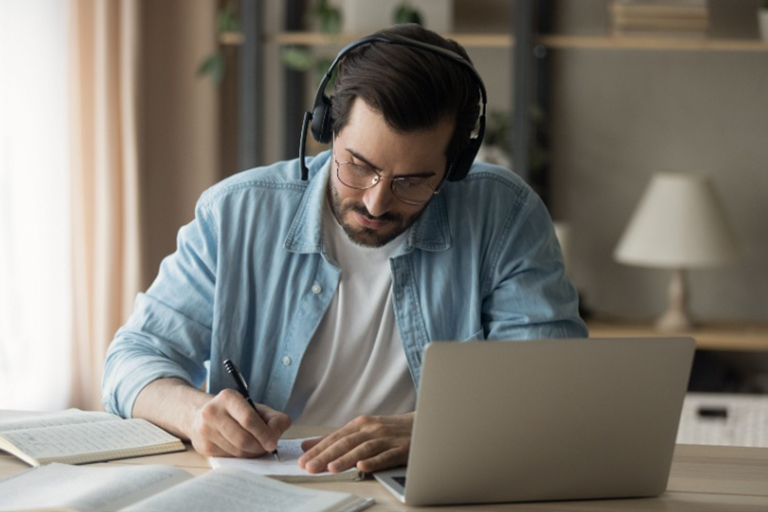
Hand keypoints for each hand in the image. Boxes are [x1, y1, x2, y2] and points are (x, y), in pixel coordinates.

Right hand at [188, 388, 290, 457]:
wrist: (200, 415)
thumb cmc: (235, 411)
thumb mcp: (255, 407)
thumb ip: (273, 418)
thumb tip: (276, 435)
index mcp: (228, 398)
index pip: (249, 419)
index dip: (264, 434)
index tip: (273, 443)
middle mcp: (212, 413)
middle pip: (243, 439)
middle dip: (259, 447)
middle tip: (267, 448)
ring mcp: (206, 431)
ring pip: (237, 451)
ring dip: (252, 453)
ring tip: (257, 447)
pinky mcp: (203, 447)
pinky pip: (229, 458)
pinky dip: (241, 456)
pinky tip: (243, 449)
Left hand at [297, 412, 412, 473]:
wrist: (423, 424)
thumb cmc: (389, 430)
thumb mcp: (362, 430)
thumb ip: (336, 439)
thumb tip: (307, 445)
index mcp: (360, 424)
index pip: (335, 437)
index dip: (318, 449)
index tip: (302, 460)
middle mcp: (372, 429)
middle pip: (346, 443)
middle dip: (326, 455)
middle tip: (309, 467)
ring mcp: (387, 439)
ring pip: (363, 449)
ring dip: (346, 458)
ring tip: (331, 468)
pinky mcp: (401, 449)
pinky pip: (386, 456)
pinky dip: (374, 461)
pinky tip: (363, 467)